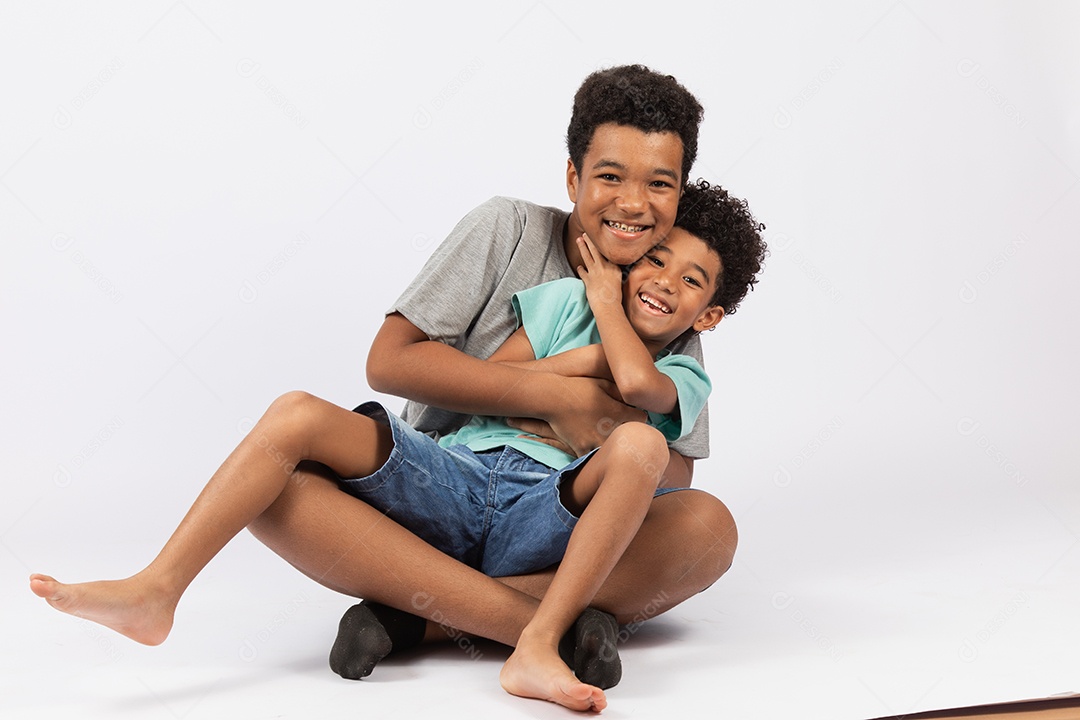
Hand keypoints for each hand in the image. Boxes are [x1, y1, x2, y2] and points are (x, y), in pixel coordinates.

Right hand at [509, 376, 644, 456]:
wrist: (552, 397)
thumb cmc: (579, 387)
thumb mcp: (604, 383)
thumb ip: (622, 392)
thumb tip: (634, 397)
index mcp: (618, 412)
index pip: (643, 419)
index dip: (639, 416)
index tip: (633, 414)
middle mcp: (610, 429)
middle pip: (631, 439)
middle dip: (629, 433)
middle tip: (623, 429)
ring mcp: (596, 441)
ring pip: (614, 451)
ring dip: (614, 447)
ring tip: (612, 443)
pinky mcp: (582, 448)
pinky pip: (594, 459)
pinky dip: (595, 456)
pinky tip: (596, 451)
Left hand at [576, 234, 624, 308]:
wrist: (608, 306)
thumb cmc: (617, 297)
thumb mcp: (620, 280)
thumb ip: (615, 272)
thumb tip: (613, 269)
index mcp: (614, 266)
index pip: (607, 251)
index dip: (602, 243)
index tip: (599, 237)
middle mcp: (604, 267)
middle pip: (595, 250)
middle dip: (589, 240)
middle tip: (585, 234)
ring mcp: (595, 272)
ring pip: (587, 256)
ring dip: (582, 247)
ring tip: (578, 240)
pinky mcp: (587, 280)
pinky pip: (582, 272)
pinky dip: (580, 269)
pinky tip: (579, 267)